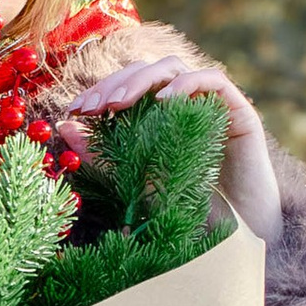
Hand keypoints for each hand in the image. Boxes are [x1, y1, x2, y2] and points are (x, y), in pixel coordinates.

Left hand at [57, 57, 284, 245]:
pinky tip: (164, 103)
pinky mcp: (240, 112)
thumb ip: (102, 154)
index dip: (101, 91)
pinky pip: (213, 80)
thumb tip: (65, 126)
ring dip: (141, 80)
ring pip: (175, 68)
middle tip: (91, 106)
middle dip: (115, 83)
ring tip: (117, 104)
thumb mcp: (134, 180)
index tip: (75, 111)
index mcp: (163, 116)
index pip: (129, 87)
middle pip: (148, 71)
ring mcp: (213, 105)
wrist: (238, 238)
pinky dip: (187, 84)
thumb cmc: (187, 211)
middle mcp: (187, 104)